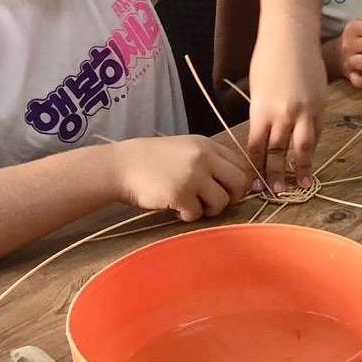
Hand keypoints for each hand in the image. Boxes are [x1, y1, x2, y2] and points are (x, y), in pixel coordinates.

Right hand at [110, 136, 254, 220]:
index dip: (238, 181)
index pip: (241, 164)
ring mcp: (193, 176)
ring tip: (193, 206)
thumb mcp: (185, 149)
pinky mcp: (180, 195)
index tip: (227, 190)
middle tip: (215, 202)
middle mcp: (204, 158)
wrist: (120, 166)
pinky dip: (189, 216)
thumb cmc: (153, 161)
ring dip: (209, 209)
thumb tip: (237, 182)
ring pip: (221, 201)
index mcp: (207, 145)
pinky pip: (198, 213)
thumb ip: (209, 160)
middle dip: (232, 197)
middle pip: (239, 183)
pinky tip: (177, 210)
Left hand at [246, 29, 327, 189]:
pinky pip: (317, 131)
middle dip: (278, 175)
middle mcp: (284, 115)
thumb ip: (262, 113)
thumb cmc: (267, 56)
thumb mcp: (257, 89)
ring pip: (304, 147)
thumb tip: (265, 133)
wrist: (292, 35)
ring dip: (302, 168)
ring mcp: (306, 111)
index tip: (256, 183)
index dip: (257, 168)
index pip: (257, 148)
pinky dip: (313, 145)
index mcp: (261, 111)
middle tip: (278, 193)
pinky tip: (311, 155)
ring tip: (304, 185)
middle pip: (280, 153)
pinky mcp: (321, 104)